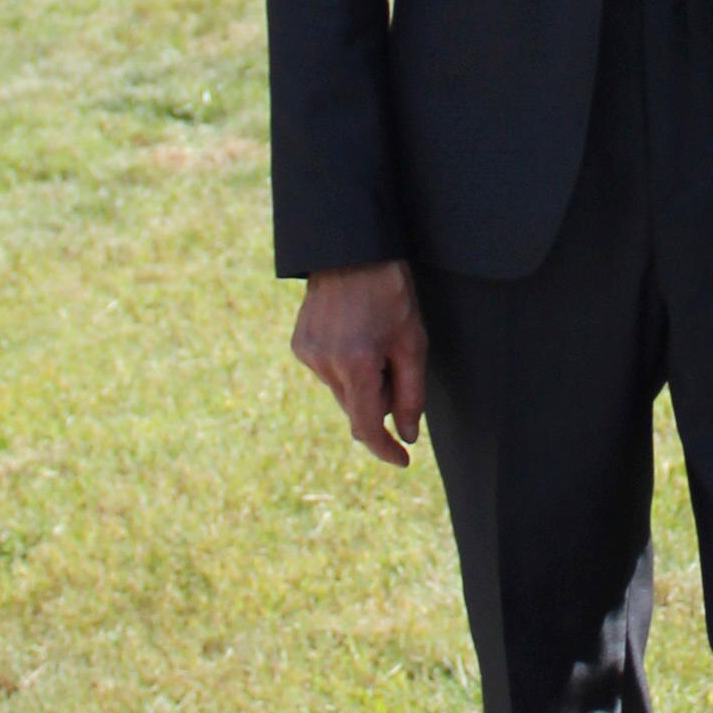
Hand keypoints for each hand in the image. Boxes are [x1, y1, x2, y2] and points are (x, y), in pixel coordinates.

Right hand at [291, 260, 431, 466]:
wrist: (352, 251)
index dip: (386, 449)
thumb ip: (411, 395)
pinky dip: (345, 367)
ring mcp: (308, 355)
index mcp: (357, 365)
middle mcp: (326, 365)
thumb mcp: (413, 343)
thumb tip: (407, 435)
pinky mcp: (299, 346)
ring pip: (342, 392)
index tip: (402, 460)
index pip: (368, 428)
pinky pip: (327, 372)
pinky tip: (354, 336)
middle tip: (395, 365)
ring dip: (362, 383)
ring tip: (374, 342)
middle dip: (379, 402)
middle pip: (356, 410)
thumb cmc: (390, 293)